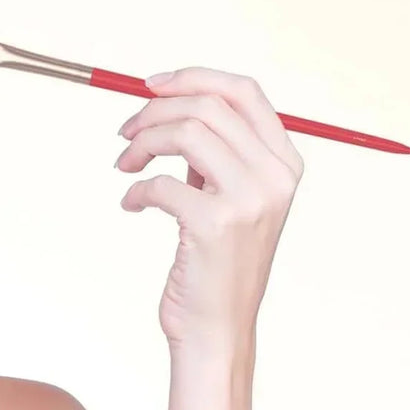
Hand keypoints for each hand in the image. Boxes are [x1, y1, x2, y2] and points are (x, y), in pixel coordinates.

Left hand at [114, 67, 303, 352]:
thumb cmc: (217, 265)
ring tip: (124, 166)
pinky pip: (160, 183)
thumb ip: (216, 155)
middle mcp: (274, 177)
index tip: (150, 87)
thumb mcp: (231, 200)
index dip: (192, 78)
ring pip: (185, 132)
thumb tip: (169, 104)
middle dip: (154, 111)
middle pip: (208, 106)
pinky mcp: (214, 226)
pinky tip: (131, 205)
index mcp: (284, 164)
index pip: (244, 92)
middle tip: (124, 133)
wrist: (217, 330)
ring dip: (141, 143)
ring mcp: (248, 201)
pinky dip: (135, 190)